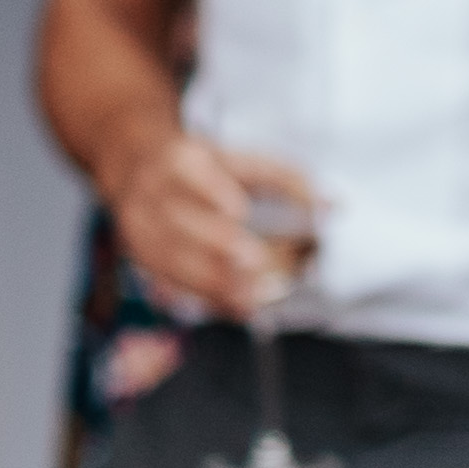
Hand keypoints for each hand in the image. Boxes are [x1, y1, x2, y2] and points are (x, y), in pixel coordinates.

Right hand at [105, 130, 321, 320]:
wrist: (134, 166)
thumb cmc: (200, 166)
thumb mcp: (238, 159)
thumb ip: (286, 180)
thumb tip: (334, 208)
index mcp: (179, 161)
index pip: (191, 173)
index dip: (211, 190)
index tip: (238, 209)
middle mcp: (153, 193)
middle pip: (178, 218)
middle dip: (214, 241)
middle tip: (251, 259)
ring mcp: (140, 226)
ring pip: (169, 255)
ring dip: (209, 279)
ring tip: (249, 298)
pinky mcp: (139, 254)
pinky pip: (167, 280)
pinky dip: (202, 296)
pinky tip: (234, 308)